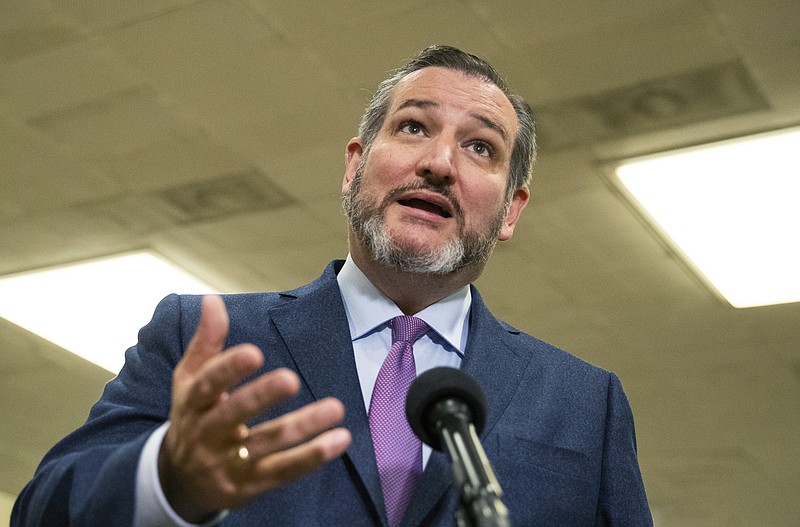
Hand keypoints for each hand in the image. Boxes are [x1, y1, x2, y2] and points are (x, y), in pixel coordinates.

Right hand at [158, 295, 351, 521]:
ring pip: (267, 444)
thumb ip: (207, 341)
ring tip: (335, 407)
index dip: (228, 369)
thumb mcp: (190, 379)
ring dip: (302, 427)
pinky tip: (339, 439)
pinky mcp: (250, 485)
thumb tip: (212, 300)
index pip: (208, 384)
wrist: (180, 480)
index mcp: (193, 402)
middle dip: (262, 397)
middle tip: (291, 379)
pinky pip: (283, 471)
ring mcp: (228, 462)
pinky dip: (312, 456)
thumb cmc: (193, 416)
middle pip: (234, 415)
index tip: (253, 353)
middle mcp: (207, 434)